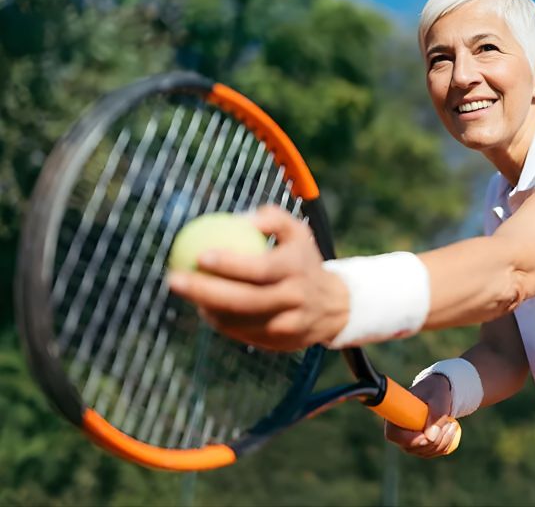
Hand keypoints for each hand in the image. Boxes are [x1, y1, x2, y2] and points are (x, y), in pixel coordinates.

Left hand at [166, 205, 348, 350]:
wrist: (334, 305)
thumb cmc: (303, 260)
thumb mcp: (298, 232)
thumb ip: (272, 218)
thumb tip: (238, 219)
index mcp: (298, 268)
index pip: (261, 269)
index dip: (229, 264)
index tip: (199, 256)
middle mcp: (295, 298)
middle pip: (245, 300)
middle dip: (204, 291)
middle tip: (174, 278)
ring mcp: (287, 325)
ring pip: (239, 321)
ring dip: (206, 307)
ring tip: (185, 289)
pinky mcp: (279, 344)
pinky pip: (242, 333)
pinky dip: (220, 320)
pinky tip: (203, 306)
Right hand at [384, 374, 458, 457]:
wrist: (438, 393)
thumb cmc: (434, 391)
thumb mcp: (438, 397)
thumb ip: (436, 414)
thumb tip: (430, 437)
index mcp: (395, 416)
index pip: (396, 436)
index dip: (413, 439)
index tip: (429, 434)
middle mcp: (398, 432)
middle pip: (414, 447)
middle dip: (436, 438)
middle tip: (449, 422)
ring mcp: (409, 442)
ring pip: (426, 452)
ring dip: (444, 440)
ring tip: (451, 423)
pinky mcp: (420, 447)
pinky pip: (434, 453)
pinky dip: (446, 444)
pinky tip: (451, 430)